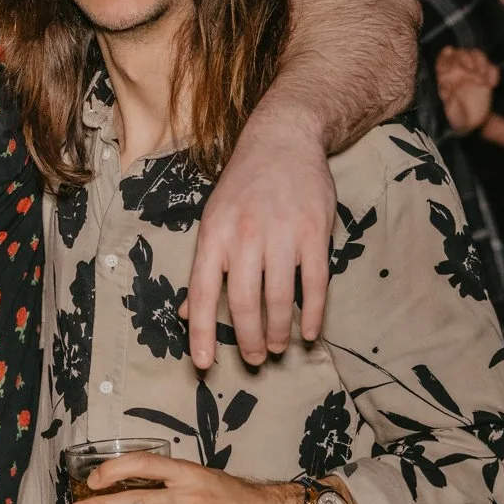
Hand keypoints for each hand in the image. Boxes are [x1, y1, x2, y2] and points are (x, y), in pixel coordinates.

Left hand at [180, 111, 334, 368]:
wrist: (283, 139)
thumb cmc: (244, 185)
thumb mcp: (213, 218)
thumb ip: (205, 265)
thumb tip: (188, 311)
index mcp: (213, 234)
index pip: (201, 292)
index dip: (201, 331)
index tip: (202, 363)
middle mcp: (244, 236)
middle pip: (242, 301)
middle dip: (248, 339)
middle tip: (254, 359)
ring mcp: (281, 234)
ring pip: (278, 297)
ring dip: (278, 331)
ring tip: (278, 348)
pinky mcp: (313, 232)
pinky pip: (315, 283)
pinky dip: (312, 313)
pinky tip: (308, 332)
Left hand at [434, 47, 499, 135]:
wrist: (473, 124)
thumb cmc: (458, 116)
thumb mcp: (451, 111)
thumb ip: (449, 99)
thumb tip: (447, 85)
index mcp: (446, 78)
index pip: (443, 59)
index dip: (446, 54)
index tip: (450, 54)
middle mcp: (459, 73)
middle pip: (462, 53)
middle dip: (466, 56)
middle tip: (471, 69)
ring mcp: (473, 74)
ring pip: (477, 55)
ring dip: (481, 61)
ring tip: (482, 77)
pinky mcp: (486, 79)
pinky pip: (492, 67)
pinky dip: (493, 73)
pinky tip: (492, 85)